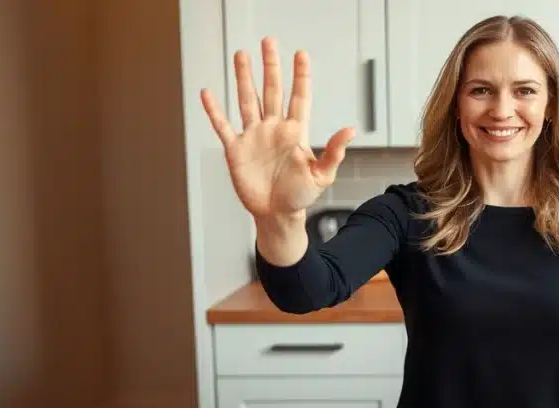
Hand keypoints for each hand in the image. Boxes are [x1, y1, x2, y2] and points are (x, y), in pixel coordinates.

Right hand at [200, 37, 354, 222]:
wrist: (277, 215)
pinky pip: (223, 126)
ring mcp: (254, 137)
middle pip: (272, 90)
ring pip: (248, 100)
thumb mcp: (322, 175)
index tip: (301, 54)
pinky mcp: (236, 149)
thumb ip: (334, 152)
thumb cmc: (301, 196)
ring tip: (241, 54)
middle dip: (270, 66)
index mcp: (295, 132)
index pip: (298, 97)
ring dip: (244, 78)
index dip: (300, 76)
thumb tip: (350, 130)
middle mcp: (273, 129)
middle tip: (268, 42)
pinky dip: (214, 111)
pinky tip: (208, 94)